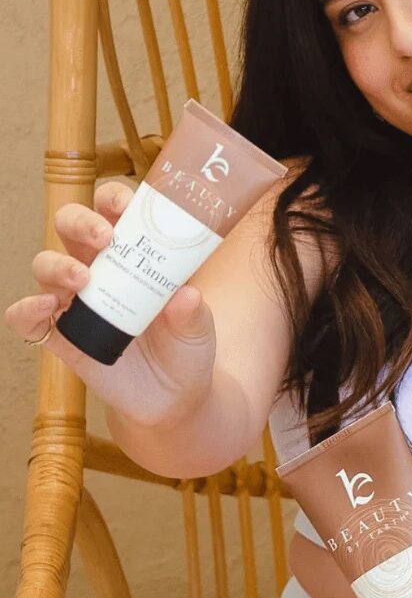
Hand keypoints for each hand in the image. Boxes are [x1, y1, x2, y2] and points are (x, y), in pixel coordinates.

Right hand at [4, 181, 216, 426]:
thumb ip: (193, 313)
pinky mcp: (60, 335)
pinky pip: (27, 317)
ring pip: (45, 264)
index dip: (113, 198)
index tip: (126, 205)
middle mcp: (99, 268)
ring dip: (58, 264)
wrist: (173, 398)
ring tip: (84, 279)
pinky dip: (27, 309)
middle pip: (70, 225)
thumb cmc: (186, 349)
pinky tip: (46, 308)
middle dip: (80, 221)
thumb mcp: (198, 329)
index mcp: (132, 253)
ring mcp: (76, 301)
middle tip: (104, 237)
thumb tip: (186, 295)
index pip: (113, 210)